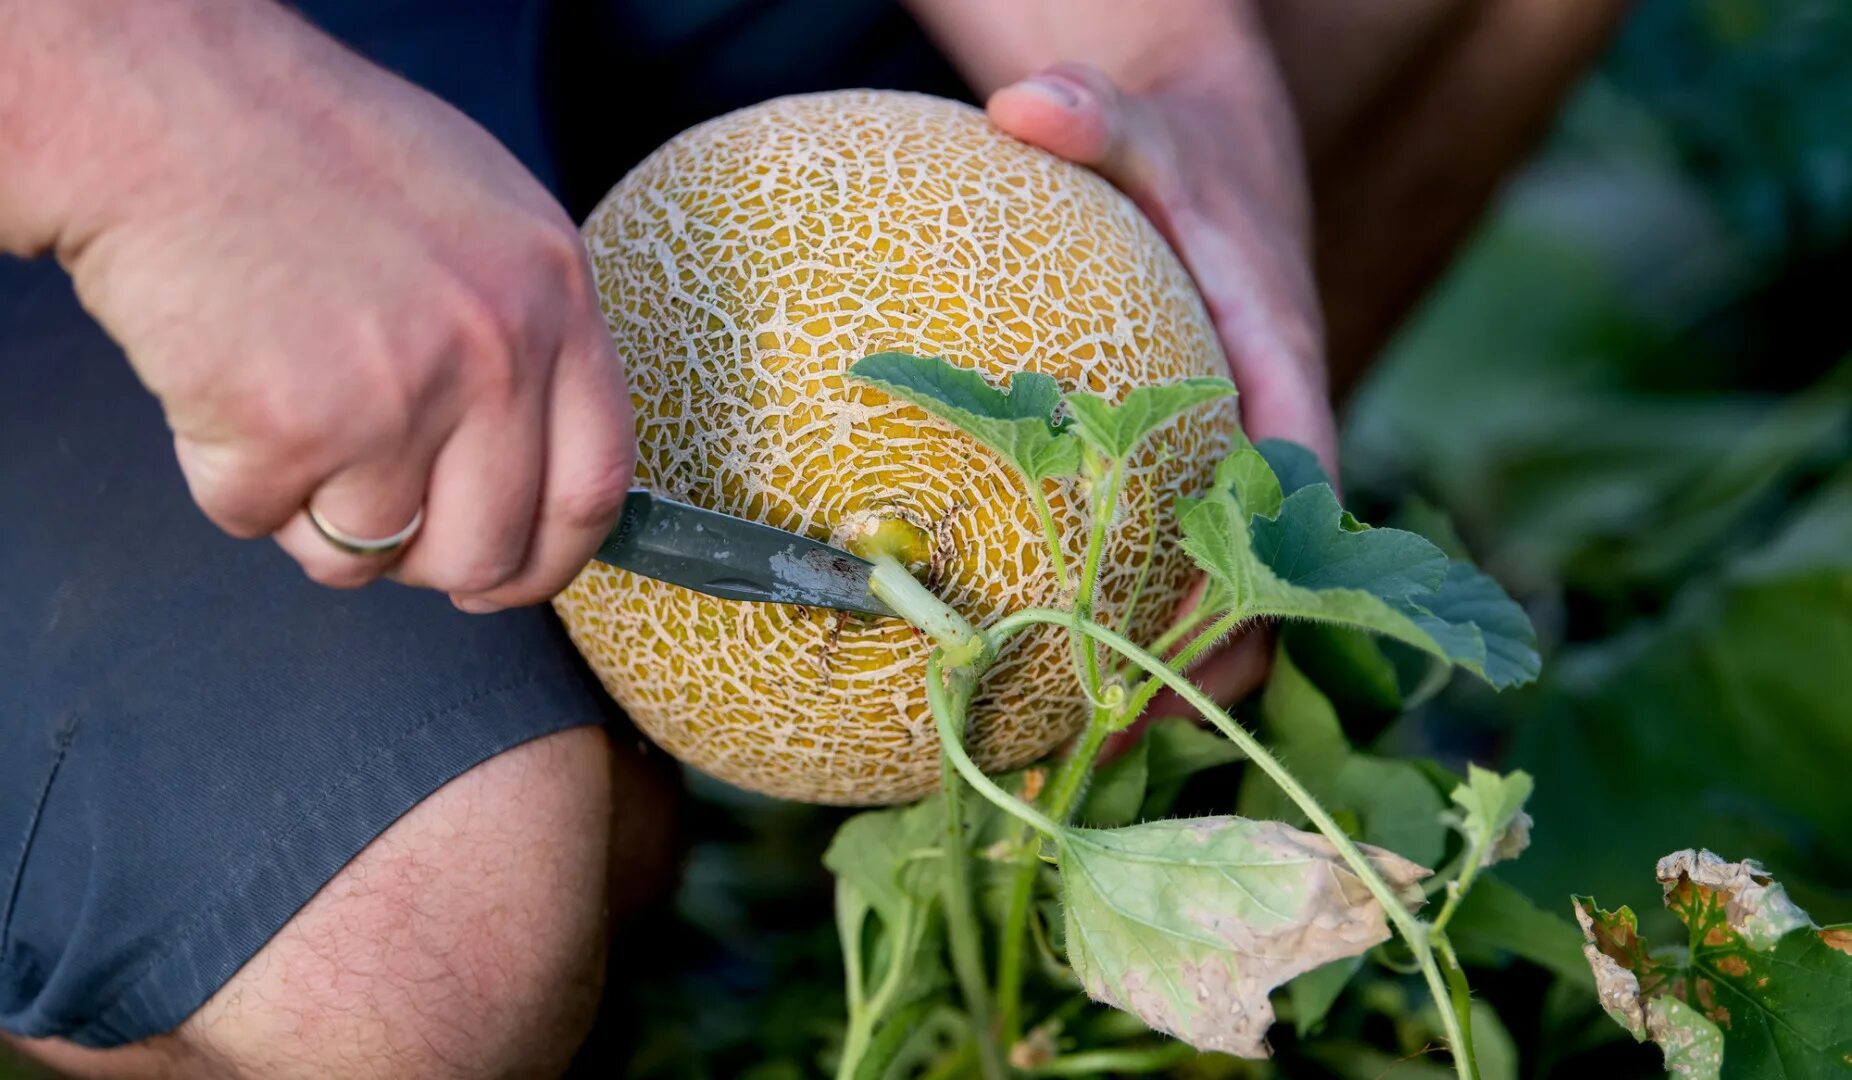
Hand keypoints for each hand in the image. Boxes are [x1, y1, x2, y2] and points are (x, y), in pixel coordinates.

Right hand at [31, 1, 631, 610]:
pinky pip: (261, 521)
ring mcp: (399, 398)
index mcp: (557, 297)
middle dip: (426, 563)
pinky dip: (229, 477)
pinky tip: (225, 383)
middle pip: (486, 552)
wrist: (170, 106)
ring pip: (368, 555)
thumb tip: (534, 465)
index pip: (595, 487)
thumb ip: (528, 337)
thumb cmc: (313, 148)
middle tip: (373, 510)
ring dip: (314, 514)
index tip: (512, 577)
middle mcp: (497, 353)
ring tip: (285, 406)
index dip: (551, 559)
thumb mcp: (484, 216)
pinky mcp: (290, 430)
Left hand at [987, 61, 1334, 731]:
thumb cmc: (1185, 151)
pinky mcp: (1200, 467)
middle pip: (1271, 564)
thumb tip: (1024, 107)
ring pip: (1230, 576)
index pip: (1295, 478)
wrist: (1220, 155)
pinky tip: (1042, 656)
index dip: (1267, 571)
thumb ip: (1096, 116)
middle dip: (1216, 655)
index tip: (1210, 649)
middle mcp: (1273, 419)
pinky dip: (1133, 605)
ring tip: (1081, 739)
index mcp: (1280, 355)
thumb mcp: (1144, 119)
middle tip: (1125, 734)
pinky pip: (1176, 548)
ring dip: (1174, 657)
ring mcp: (1239, 453)